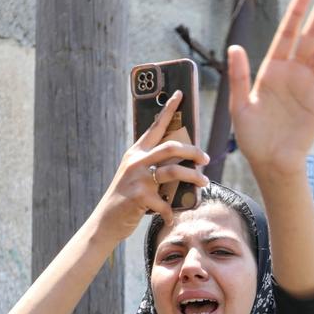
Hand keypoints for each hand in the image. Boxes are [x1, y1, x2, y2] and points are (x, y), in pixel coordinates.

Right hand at [90, 90, 209, 243]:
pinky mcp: (139, 197)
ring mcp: (137, 178)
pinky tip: (173, 217)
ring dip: (193, 178)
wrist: (106, 220)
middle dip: (194, 151)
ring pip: (174, 172)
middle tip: (207, 159)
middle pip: (171, 147)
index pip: (155, 125)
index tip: (180, 93)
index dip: (168, 108)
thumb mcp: (136, 175)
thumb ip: (153, 166)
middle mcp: (136, 161)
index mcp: (136, 152)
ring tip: (204, 183)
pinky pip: (165, 203)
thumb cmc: (127, 197)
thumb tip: (182, 163)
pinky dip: (172, 211)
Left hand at [228, 0, 313, 182]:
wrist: (272, 164)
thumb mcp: (240, 107)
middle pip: (310, 35)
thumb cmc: (253, 138)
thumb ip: (239, 77)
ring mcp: (309, 86)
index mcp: (271, 71)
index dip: (296, 13)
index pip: (286, 34)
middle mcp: (293, 73)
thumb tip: (235, 47)